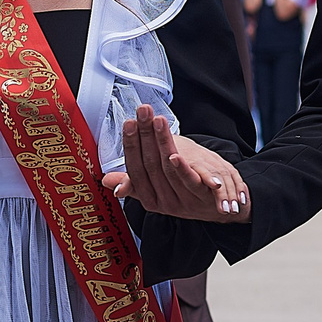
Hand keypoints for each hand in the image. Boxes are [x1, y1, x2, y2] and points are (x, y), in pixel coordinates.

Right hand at [112, 105, 248, 221]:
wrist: (216, 210)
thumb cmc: (183, 194)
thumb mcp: (156, 190)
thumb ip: (133, 183)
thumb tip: (106, 180)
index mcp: (148, 198)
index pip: (135, 169)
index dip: (131, 145)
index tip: (129, 123)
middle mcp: (163, 202)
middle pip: (150, 164)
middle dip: (146, 135)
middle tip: (143, 111)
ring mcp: (182, 202)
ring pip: (168, 169)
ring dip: (162, 142)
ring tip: (158, 120)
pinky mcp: (201, 198)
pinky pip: (189, 181)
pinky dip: (181, 167)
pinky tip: (175, 153)